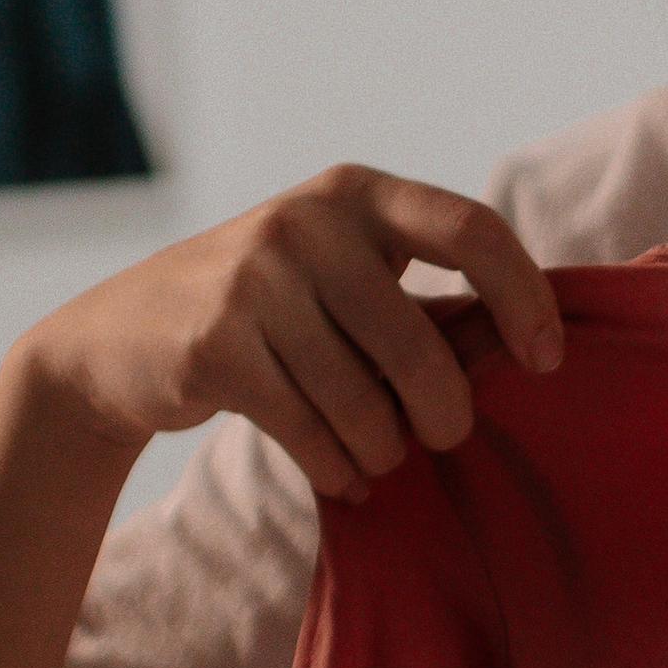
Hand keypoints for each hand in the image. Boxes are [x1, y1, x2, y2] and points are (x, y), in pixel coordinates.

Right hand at [20, 166, 564, 498]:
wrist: (119, 340)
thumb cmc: (263, 313)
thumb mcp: (335, 273)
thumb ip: (413, 294)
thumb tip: (524, 349)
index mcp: (355, 192)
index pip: (471, 229)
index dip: (524, 296)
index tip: (548, 359)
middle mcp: (308, 222)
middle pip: (419, 343)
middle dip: (445, 411)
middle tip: (445, 436)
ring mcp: (256, 279)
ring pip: (363, 401)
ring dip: (382, 448)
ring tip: (379, 458)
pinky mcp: (217, 344)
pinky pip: (310, 430)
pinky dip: (335, 466)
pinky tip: (340, 474)